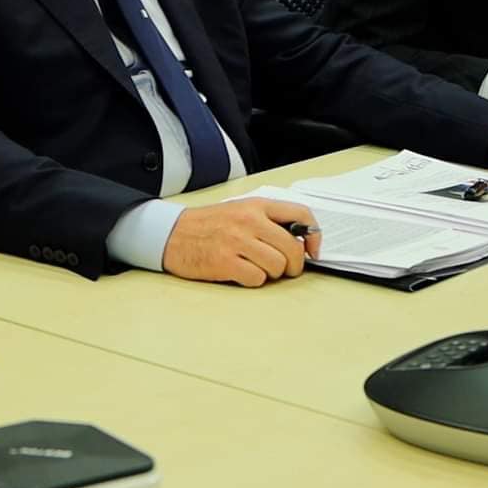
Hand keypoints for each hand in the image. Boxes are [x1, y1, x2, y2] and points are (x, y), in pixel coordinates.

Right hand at [161, 198, 321, 287]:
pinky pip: (257, 279)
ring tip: (258, 268)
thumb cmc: (208, 225)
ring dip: (272, 273)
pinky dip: (253, 280)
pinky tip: (242, 273)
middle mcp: (249, 221)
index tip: (313, 250)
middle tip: (286, 269)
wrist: (172, 234)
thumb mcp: (240, 210)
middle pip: (292, 249)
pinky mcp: (225, 263)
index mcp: (256, 206)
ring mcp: (237, 242)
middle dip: (294, 265)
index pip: (300, 215)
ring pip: (277, 266)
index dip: (314, 235)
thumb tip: (300, 240)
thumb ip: (269, 220)